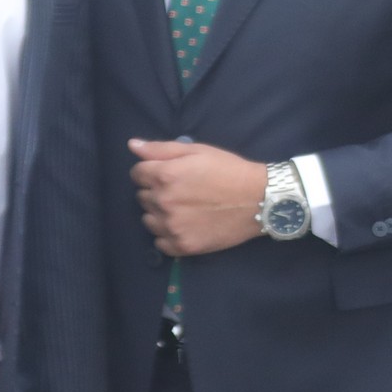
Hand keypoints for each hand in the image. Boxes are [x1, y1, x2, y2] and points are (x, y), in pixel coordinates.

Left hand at [128, 139, 267, 256]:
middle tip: (182, 191)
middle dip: (156, 192)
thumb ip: (161, 149)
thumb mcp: (197, 151)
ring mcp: (172, 227)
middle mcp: (163, 202)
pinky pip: (160, 242)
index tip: (170, 175)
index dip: (152, 172)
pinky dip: (168, 235)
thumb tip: (132, 146)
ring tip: (184, 209)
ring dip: (160, 214)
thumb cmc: (228, 170)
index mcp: (164, 175)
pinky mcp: (182, 246)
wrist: (259, 199)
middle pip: (142, 197)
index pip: (137, 174)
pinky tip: (185, 226)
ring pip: (148, 220)